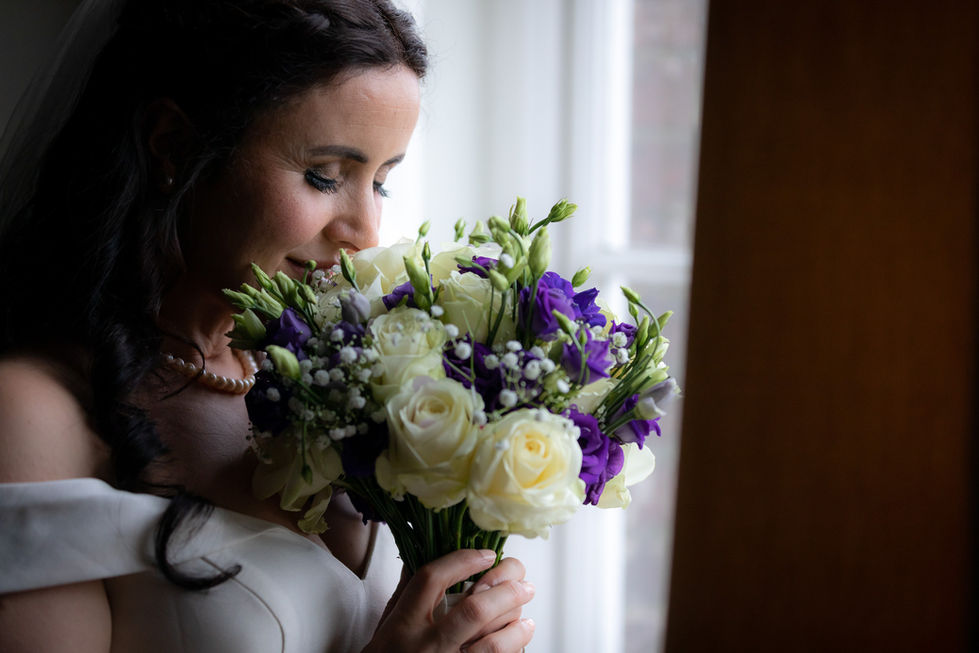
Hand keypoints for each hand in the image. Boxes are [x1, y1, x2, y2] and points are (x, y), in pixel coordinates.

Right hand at [365, 549, 534, 652]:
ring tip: (527, 617)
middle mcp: (427, 645)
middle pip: (475, 611)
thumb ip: (407, 590)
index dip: (463, 561)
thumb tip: (423, 551)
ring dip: (516, 626)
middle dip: (506, 592)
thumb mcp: (387, 623)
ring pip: (493, 645)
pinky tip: (519, 640)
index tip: (487, 554)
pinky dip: (513, 650)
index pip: (432, 579)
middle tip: (523, 583)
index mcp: (405, 622)